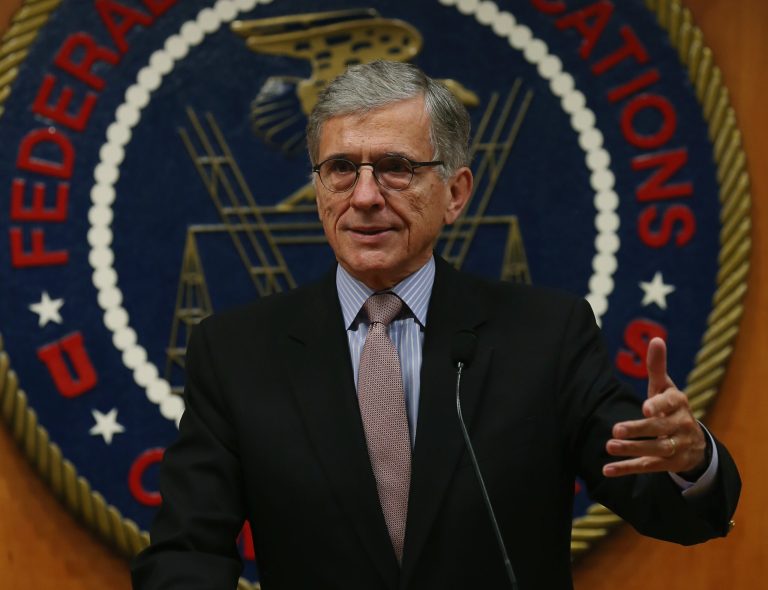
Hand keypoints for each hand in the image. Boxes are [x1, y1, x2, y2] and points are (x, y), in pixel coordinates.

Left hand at [603, 337, 706, 477]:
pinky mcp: (668, 465)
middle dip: (639, 430)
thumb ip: (658, 366)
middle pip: (659, 429)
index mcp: (678, 404)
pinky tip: (608, 470)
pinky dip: (627, 469)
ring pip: (654, 451)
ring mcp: (676, 447)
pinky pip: (647, 468)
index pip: (670, 404)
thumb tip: (656, 338)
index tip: (645, 407)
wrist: (695, 442)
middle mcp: (680, 426)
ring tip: (609, 446)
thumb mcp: (666, 387)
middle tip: (616, 430)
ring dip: (632, 450)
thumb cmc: (671, 407)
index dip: (659, 406)